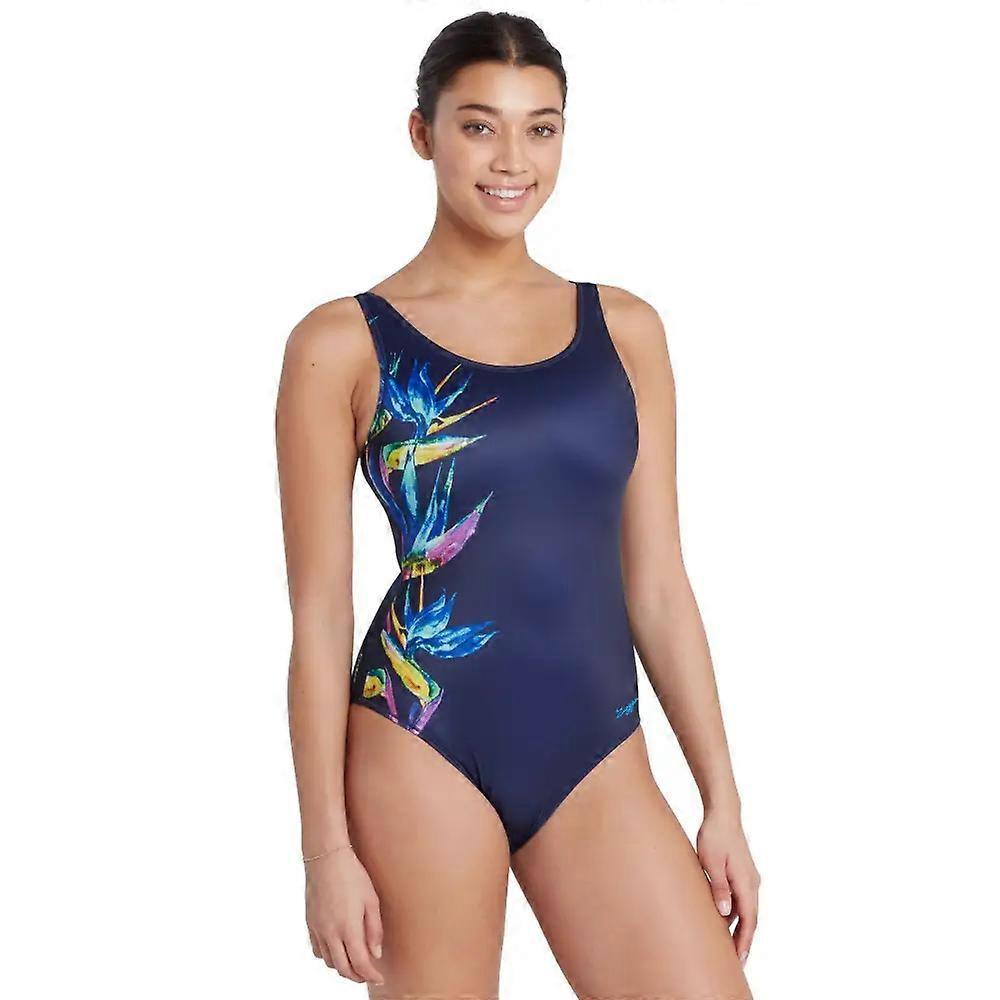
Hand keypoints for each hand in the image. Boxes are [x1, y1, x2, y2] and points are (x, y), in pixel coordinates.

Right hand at [304, 846, 384, 985]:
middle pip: (343, 968)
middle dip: (357, 976)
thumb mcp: (371, 900)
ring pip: (329, 962)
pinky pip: (317, 950)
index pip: (360, 963)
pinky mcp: (310, 923)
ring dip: (343, 967)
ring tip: (355, 962)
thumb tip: (376, 954)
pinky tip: (337, 949)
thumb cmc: (352, 875)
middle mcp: (330, 933)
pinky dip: (328, 957)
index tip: (379, 978)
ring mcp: (318, 929)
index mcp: (348, 928)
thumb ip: (374, 929)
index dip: (371, 975)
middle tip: (368, 975)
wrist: (326, 858)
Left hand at [696, 808, 759, 966]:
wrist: (723, 813)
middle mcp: (752, 883)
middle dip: (743, 941)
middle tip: (734, 963)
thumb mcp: (711, 862)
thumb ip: (719, 887)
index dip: (744, 942)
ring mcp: (748, 878)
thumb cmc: (714, 835)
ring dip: (737, 928)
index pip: (749, 921)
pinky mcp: (741, 873)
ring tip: (725, 946)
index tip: (739, 962)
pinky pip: (741, 899)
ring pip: (745, 910)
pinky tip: (721, 920)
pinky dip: (734, 913)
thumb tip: (726, 913)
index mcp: (747, 884)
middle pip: (750, 919)